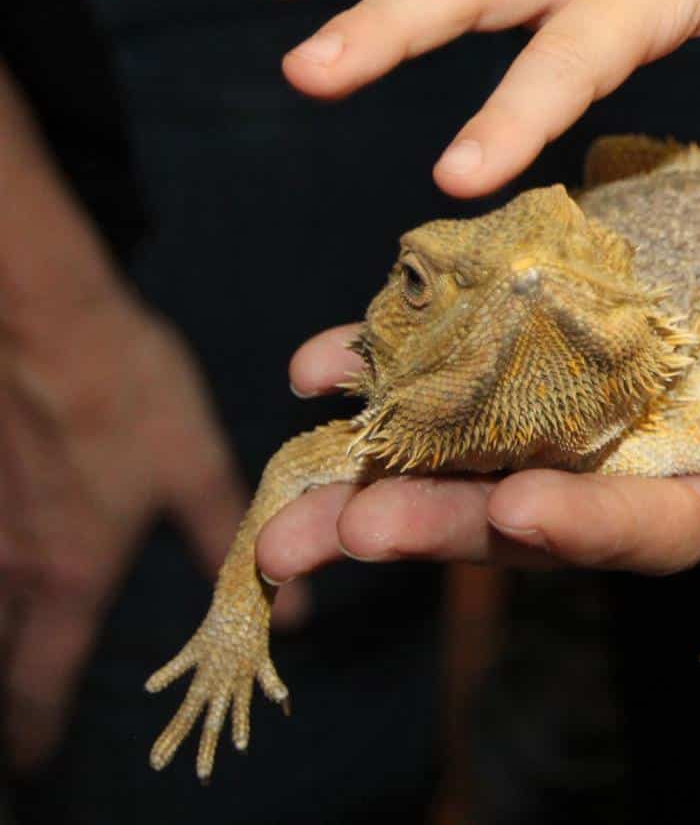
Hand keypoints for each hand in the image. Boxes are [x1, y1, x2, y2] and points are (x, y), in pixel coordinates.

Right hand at [0, 288, 282, 770]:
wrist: (44, 319)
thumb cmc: (127, 393)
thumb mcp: (195, 469)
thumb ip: (228, 541)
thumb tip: (286, 607)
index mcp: (71, 575)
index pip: (42, 681)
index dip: (38, 731)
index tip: (37, 766)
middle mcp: (14, 566)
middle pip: (2, 656)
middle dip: (15, 696)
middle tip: (26, 724)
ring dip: (9, 633)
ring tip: (29, 645)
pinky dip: (3, 579)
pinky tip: (21, 559)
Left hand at [255, 312, 699, 593]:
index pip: (678, 519)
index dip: (606, 521)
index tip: (523, 510)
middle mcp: (677, 462)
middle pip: (549, 501)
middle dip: (442, 524)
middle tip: (330, 534)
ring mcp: (626, 409)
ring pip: (494, 441)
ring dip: (391, 461)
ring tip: (293, 470)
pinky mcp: (597, 346)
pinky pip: (488, 355)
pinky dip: (407, 355)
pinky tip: (324, 351)